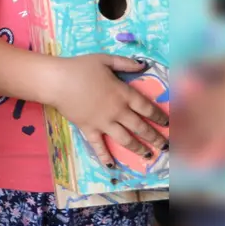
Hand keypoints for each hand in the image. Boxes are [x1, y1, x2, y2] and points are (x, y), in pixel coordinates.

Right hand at [49, 55, 168, 168]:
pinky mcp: (89, 129)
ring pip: (125, 139)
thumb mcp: (105, 60)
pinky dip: (105, 156)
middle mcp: (117, 111)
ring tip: (148, 155)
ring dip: (139, 148)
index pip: (147, 108)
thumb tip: (143, 64)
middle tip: (166, 145)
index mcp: (123, 94)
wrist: (57, 81)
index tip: (168, 123)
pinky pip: (98, 145)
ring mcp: (103, 122)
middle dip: (155, 137)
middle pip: (140, 127)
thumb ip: (125, 63)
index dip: (159, 116)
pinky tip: (112, 166)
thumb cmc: (79, 68)